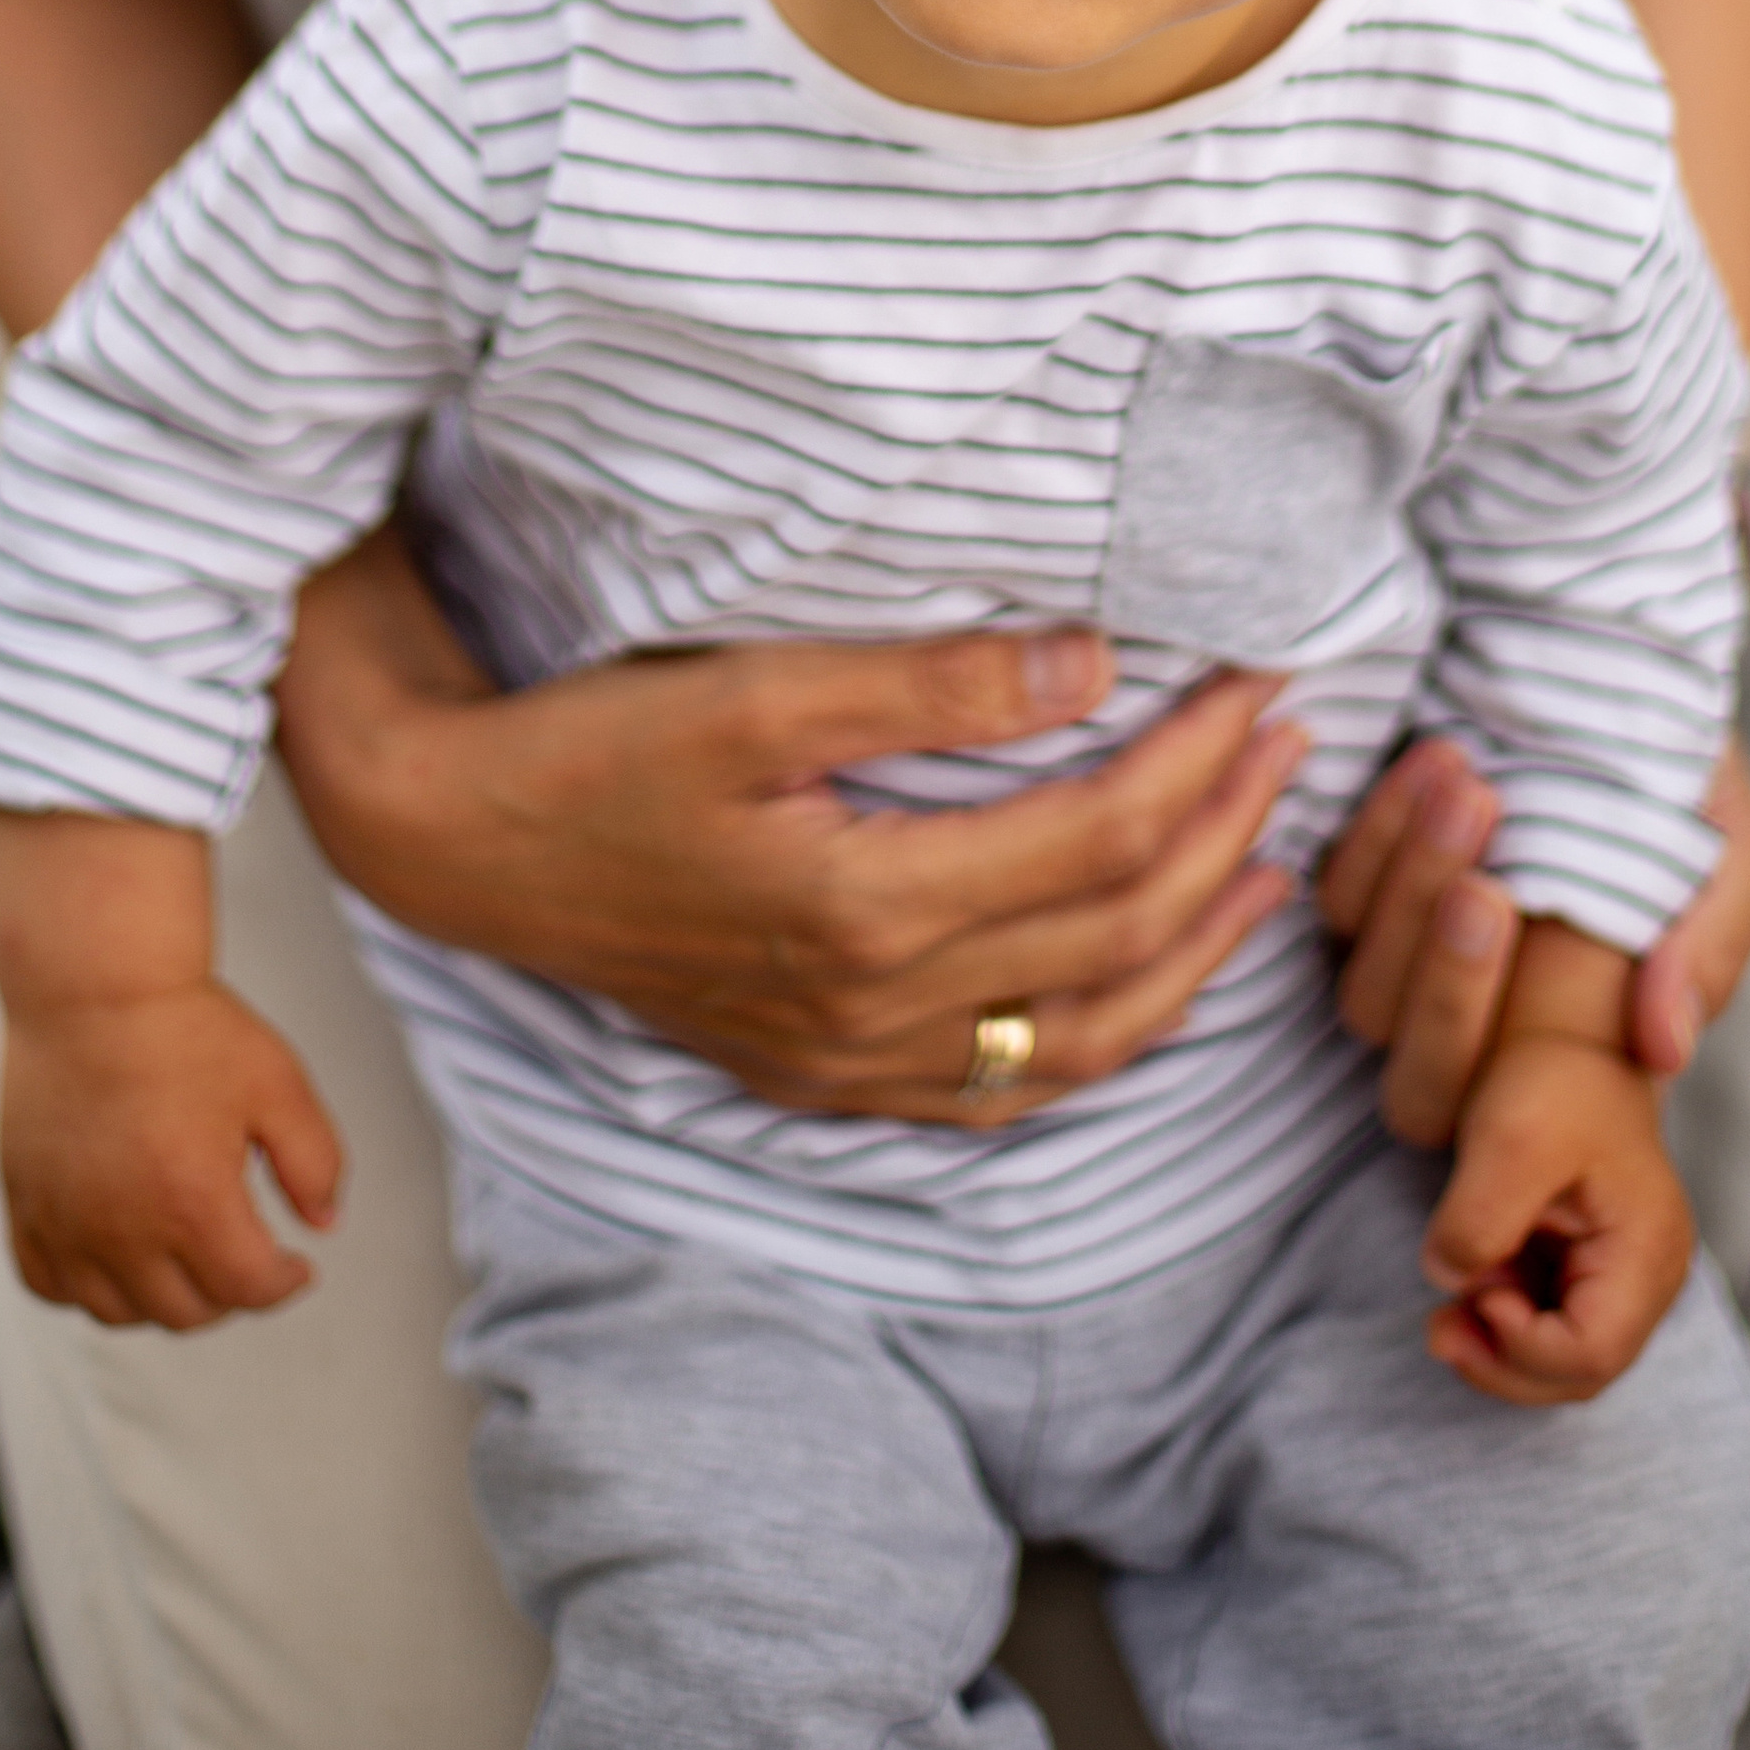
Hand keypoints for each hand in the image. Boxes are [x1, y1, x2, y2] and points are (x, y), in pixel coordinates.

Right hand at [0, 979, 342, 1330]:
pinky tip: (118, 1256)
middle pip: (188, 1312)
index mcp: (194, 1203)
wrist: (93, 986)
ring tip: (189, 1259)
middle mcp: (124, 1230)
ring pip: (119, 1312)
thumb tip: (325, 1223)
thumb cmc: (189, 1029)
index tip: (297, 1266)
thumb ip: (315, 1161)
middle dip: (230, 1293)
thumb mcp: (279, 1084)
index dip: (285, 1282)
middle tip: (245, 1258)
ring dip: (164, 1299)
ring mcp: (66, 1225)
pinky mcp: (24, 1207)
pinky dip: (87, 1288)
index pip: (249, 1289)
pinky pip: (48, 1285)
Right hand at [275, 532, 1307, 1125]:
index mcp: (867, 908)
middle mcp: (875, 1010)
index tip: (1255, 680)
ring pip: (1086, 1032)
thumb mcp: (752, 689)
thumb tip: (1091, 660)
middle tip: (1288, 736)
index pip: (1098, 836)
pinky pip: (1010, 1088)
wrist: (462, 845)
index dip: (1198, 759)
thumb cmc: (596, 749)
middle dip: (1223, 829)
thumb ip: (927, 681)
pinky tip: (1148, 982)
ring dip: (1196, 947)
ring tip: (1267, 858)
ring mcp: (853, 1061)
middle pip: (1115, 930)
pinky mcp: (828, 1075)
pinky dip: (1106, 1036)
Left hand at [1319, 732, 1749, 1141]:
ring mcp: (1410, 969)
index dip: (1489, 1035)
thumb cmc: (1680, 784)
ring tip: (1468, 787)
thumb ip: (1709, 949)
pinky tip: (1431, 764)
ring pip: (1369, 994)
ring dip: (1411, 892)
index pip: (1500, 1112)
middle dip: (1447, 982)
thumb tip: (1666, 1049)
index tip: (1512, 920)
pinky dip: (1377, 835)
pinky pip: (1338, 899)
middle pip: (1418, 1077)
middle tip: (1485, 887)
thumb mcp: (1734, 861)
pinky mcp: (1362, 896)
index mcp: (1570, 1053)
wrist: (1613, 674)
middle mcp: (1479, 1030)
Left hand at [1420, 1032, 1692, 1407]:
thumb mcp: (1506, 1138)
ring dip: (1500, 1349)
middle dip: (1504, 1362)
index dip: (1522, 1346)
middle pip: (1581, 1374)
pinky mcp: (1591, 1269)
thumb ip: (1477, 1222)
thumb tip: (1449, 1284)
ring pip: (1563, 1363)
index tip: (1476, 1290)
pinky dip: (1504, 1326)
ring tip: (1449, 1310)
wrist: (1567, 1035)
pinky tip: (1468, 1288)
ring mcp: (1623, 1276)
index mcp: (1647, 1249)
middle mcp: (1650, 1275)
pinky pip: (1551, 1329)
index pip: (1590, 1352)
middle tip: (1438, 1328)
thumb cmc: (1552, 1077)